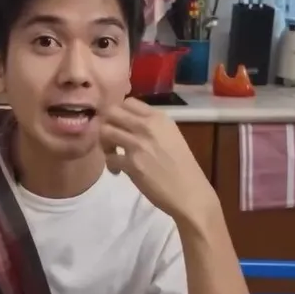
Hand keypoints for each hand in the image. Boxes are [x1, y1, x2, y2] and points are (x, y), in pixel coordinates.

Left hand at [99, 97, 215, 222]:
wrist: (189, 192)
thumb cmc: (183, 166)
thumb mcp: (171, 136)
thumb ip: (152, 126)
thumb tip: (131, 124)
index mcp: (159, 117)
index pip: (129, 102)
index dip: (118, 112)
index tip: (119, 123)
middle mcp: (147, 126)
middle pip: (112, 112)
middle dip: (107, 123)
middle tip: (111, 137)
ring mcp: (138, 144)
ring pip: (105, 131)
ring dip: (105, 143)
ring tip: (113, 154)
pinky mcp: (131, 164)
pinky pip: (109, 158)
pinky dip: (110, 164)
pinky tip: (119, 171)